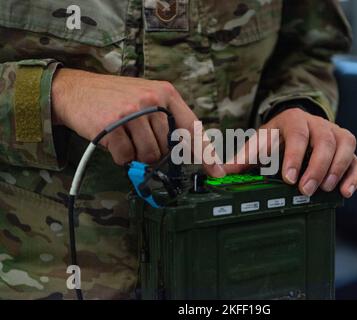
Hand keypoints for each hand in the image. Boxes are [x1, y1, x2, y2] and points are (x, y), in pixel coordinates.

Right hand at [51, 68, 223, 176]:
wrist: (76, 89)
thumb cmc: (116, 98)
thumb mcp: (147, 98)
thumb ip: (166, 121)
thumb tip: (184, 154)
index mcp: (165, 93)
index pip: (192, 127)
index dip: (205, 153)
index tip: (216, 172)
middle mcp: (152, 100)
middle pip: (168, 148)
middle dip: (154, 151)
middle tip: (137, 138)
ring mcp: (132, 112)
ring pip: (149, 154)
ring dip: (136, 154)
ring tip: (124, 136)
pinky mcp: (112, 126)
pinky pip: (126, 157)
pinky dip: (119, 155)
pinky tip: (112, 140)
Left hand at [224, 108, 356, 197]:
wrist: (296, 126)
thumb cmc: (276, 138)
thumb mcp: (259, 143)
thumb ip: (242, 158)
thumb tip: (221, 173)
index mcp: (293, 120)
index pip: (297, 134)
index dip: (294, 155)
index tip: (288, 179)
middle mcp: (318, 124)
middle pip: (324, 140)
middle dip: (316, 167)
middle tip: (305, 190)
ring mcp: (335, 134)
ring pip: (345, 146)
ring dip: (336, 168)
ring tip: (325, 189)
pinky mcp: (347, 148)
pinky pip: (356, 159)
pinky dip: (353, 175)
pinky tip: (345, 191)